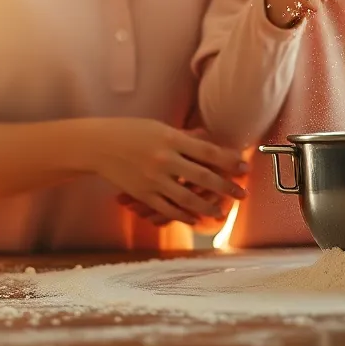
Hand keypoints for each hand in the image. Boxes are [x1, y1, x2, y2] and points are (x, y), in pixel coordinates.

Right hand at [117, 132, 249, 228]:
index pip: (207, 152)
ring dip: (208, 207)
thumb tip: (209, 140)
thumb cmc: (131, 131)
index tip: (244, 167)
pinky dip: (184, 215)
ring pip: (188, 198)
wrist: (99, 145)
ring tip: (221, 212)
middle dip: (226, 187)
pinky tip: (195, 218)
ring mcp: (153, 179)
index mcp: (171, 139)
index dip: (229, 161)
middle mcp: (164, 160)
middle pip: (203, 177)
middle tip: (242, 194)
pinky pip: (168, 209)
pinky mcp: (143, 194)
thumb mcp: (159, 127)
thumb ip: (184, 137)